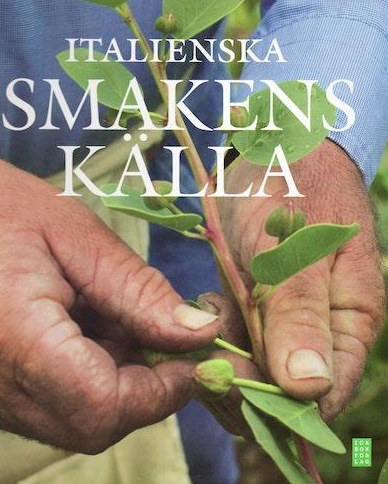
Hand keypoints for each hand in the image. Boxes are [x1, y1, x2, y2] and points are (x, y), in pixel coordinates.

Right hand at [0, 157, 218, 453]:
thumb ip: (137, 289)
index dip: (162, 388)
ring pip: (82, 416)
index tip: (193, 351)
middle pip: (95, 422)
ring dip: (124, 374)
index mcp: (16, 337)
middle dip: (148, 382)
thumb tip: (200, 332)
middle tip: (160, 324)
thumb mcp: (76, 236)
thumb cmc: (2, 210)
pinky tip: (91, 321)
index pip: (102, 404)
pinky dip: (96, 370)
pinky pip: (61, 401)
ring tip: (114, 310)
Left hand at [202, 140, 384, 424]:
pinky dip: (216, 334)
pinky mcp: (258, 308)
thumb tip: (308, 389)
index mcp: (349, 322)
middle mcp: (320, 331)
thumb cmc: (295, 189)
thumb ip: (301, 314)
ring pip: (255, 371)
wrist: (272, 152)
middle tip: (207, 346)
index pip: (324, 394)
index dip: (280, 406)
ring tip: (215, 304)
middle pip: (284, 392)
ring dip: (224, 355)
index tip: (232, 382)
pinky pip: (236, 343)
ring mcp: (286, 321)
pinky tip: (212, 299)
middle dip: (242, 379)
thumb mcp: (295, 248)